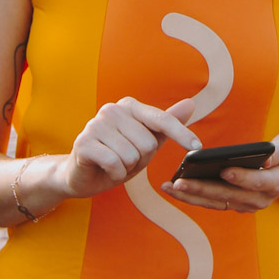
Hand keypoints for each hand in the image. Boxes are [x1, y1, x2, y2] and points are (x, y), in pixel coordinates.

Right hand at [61, 97, 198, 199]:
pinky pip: (115, 163)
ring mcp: (95, 124)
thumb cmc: (117, 157)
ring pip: (132, 155)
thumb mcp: (146, 143)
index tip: (197, 147)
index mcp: (129, 106)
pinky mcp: (83, 142)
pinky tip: (105, 169)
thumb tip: (190, 104)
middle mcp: (112, 110)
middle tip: (125, 159)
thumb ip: (166, 124)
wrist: (81, 175)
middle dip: (141, 159)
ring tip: (114, 163)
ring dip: (127, 168)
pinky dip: (115, 174)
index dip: (181, 134)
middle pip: (148, 143)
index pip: (161, 119)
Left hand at [161, 130, 278, 213]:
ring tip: (169, 186)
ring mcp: (248, 204)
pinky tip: (175, 187)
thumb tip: (265, 156)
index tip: (224, 170)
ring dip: (192, 196)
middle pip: (228, 196)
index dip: (241, 177)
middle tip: (179, 182)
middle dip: (202, 189)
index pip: (256, 182)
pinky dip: (194, 196)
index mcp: (276, 183)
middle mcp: (260, 199)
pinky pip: (213, 202)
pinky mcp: (237, 203)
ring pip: (216, 202)